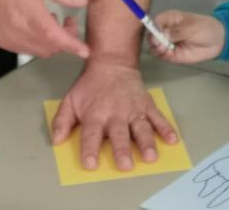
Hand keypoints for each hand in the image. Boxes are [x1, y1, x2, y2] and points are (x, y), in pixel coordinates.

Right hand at [0, 0, 88, 57]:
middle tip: (68, 21)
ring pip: (40, 51)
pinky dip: (37, 43)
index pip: (56, 37)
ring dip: (52, 42)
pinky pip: (27, 49)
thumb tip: (83, 2)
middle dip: (65, 39)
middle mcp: (21, 32)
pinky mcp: (3, 42)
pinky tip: (35, 26)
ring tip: (50, 21)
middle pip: (51, 48)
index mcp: (32, 15)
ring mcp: (10, 40)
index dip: (72, 45)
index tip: (86, 51)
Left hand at [51, 59, 177, 170]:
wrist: (112, 62)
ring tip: (150, 156)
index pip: (91, 135)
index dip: (90, 149)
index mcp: (95, 114)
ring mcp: (133, 109)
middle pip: (119, 134)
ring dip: (146, 142)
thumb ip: (62, 120)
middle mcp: (115, 113)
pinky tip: (171, 139)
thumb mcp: (71, 99)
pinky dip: (166, 128)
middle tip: (126, 165)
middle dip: (122, 150)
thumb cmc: (91, 84)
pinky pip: (158, 117)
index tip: (91, 163)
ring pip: (141, 128)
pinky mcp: (146, 104)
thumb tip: (57, 140)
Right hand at [147, 10, 224, 63]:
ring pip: (155, 47)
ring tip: (165, 50)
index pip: (154, 23)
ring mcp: (168, 43)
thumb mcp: (191, 27)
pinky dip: (163, 56)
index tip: (157, 36)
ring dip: (157, 50)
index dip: (153, 29)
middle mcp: (166, 31)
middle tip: (161, 45)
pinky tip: (170, 54)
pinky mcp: (172, 54)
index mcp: (169, 19)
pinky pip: (163, 56)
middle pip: (152, 36)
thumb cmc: (205, 28)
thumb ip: (176, 32)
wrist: (218, 41)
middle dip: (154, 41)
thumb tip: (161, 35)